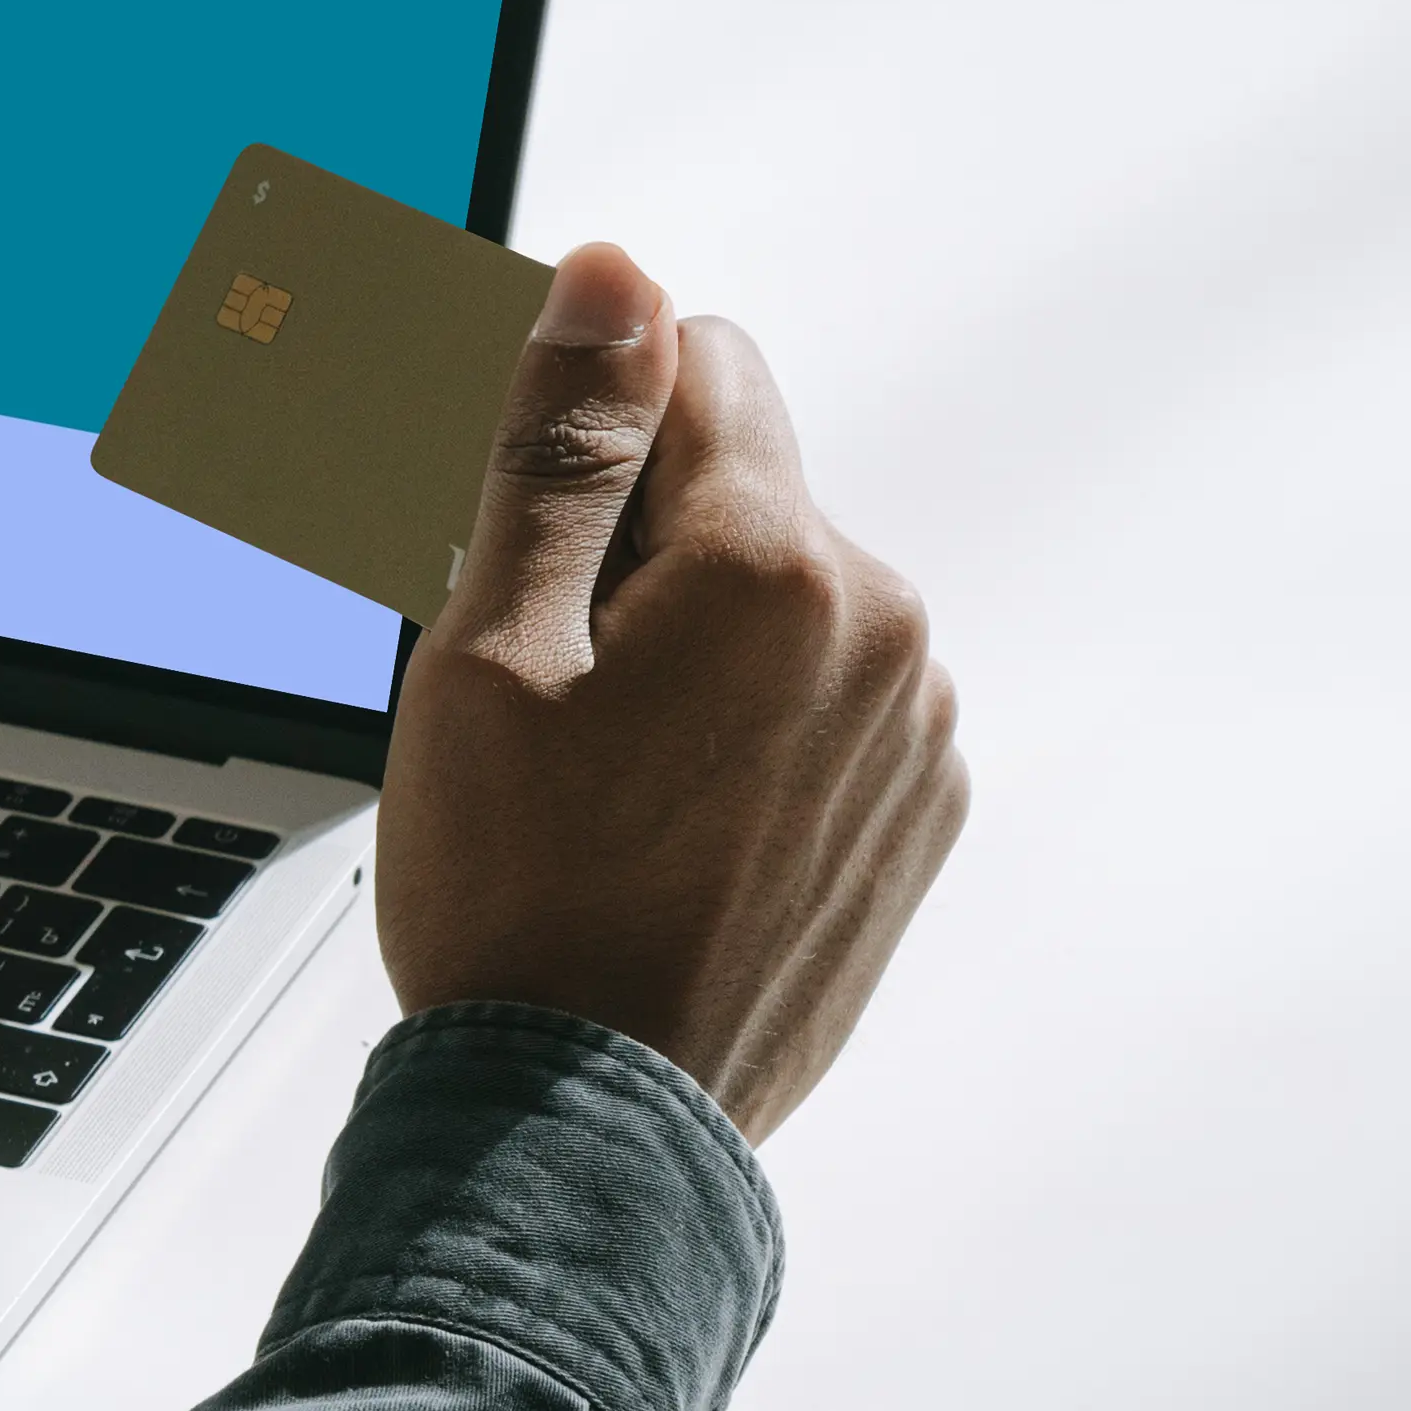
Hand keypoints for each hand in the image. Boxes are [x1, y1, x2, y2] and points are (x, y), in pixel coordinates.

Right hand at [375, 241, 964, 1144]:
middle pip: (749, 489)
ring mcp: (917, 735)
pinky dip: (755, 736)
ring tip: (608, 782)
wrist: (585, 1130)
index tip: (532, 536)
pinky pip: (830, 709)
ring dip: (700, 646)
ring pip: (789, 603)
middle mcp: (885, 632)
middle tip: (549, 692)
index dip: (592, 425)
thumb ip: (561, 443)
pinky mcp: (917, 822)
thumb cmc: (520, 907)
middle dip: (644, 547)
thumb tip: (616, 280)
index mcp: (778, 566)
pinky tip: (671, 833)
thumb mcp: (492, 648)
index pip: (697, 362)